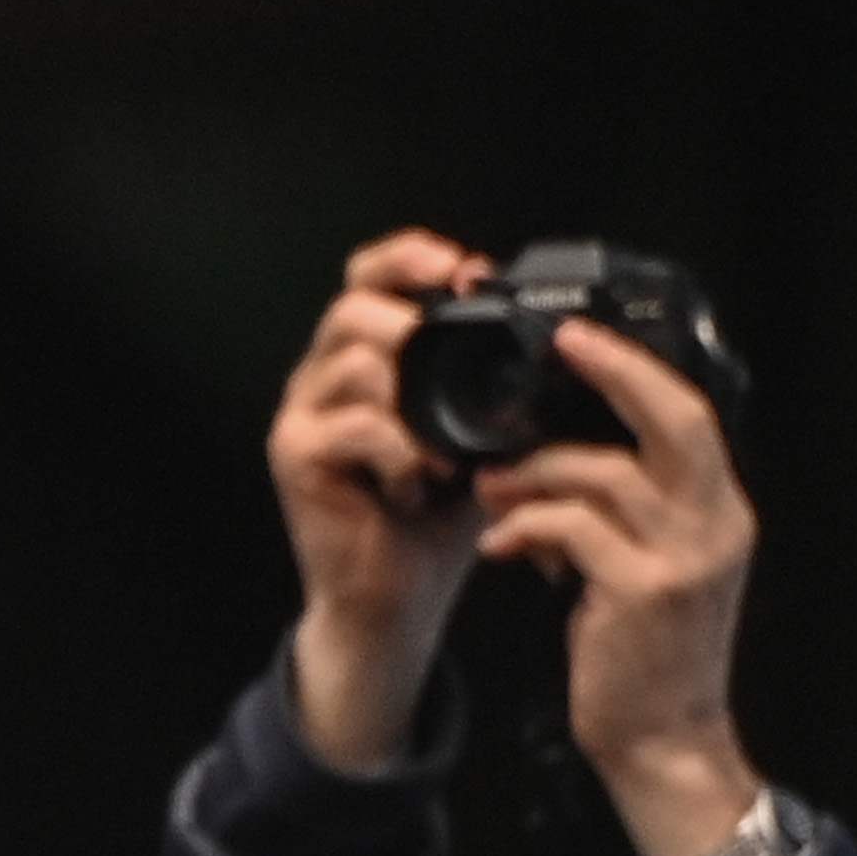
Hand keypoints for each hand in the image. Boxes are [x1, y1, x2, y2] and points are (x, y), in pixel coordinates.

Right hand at [269, 229, 491, 773]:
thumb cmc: (438, 517)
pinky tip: (421, 482)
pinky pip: (353, 424)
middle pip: (354, 307)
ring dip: (412, 394)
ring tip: (445, 445)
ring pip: (354, 361)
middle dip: (412, 321)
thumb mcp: (480, 431)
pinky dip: (399, 449)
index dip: (411, 257)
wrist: (396, 598)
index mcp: (368, 358)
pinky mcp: (296, 457)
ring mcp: (305, 416)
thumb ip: (492, 380)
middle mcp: (325, 377)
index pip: (371, 275)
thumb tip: (560, 334)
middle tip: (455, 355)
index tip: (465, 268)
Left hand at [473, 318, 765, 855]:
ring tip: (492, 487)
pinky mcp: (644, 592)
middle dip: (615, 371)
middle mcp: (717, 524)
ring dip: (538, 471)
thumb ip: (620, 514)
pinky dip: (527, 527)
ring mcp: (686, 557)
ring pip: (608, 473)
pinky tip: (499, 544)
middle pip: (675, 417)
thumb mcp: (642, 571)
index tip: (581, 339)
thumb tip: (554, 463)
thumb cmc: (643, 659)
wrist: (662, 743)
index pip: (691, 416)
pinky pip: (574, 530)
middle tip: (559, 347)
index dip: (639, 369)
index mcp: (721, 512)